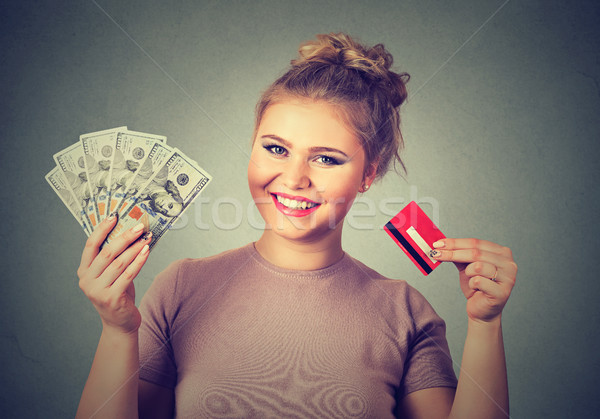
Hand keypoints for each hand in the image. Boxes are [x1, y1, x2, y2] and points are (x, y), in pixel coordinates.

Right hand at [77, 213, 151, 333]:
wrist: (120, 323)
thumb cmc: (117, 293)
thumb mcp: (111, 275)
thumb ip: (114, 258)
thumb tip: (130, 232)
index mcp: (84, 271)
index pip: (90, 245)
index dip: (102, 229)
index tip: (115, 216)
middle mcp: (87, 281)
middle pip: (107, 252)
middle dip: (125, 237)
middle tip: (139, 227)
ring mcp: (98, 291)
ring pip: (119, 263)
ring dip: (135, 248)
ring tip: (146, 238)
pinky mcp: (111, 298)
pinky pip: (128, 275)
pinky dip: (139, 261)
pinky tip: (147, 252)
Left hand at [430, 238, 516, 322]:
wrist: (482, 311)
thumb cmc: (476, 287)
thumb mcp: (466, 267)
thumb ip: (459, 254)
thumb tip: (442, 244)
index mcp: (502, 253)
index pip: (476, 242)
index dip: (455, 242)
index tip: (438, 244)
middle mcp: (508, 263)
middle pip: (475, 252)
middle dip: (453, 253)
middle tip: (436, 253)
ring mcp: (508, 278)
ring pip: (478, 266)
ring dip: (467, 273)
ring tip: (470, 279)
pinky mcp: (502, 292)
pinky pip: (479, 281)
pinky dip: (472, 284)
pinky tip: (475, 289)